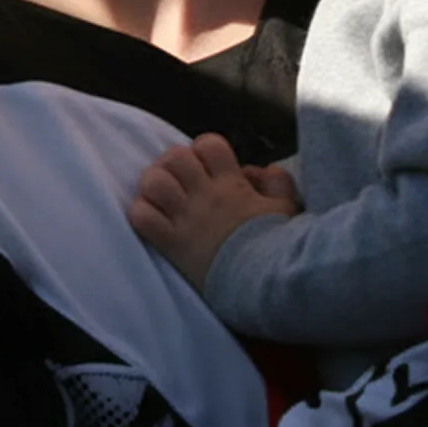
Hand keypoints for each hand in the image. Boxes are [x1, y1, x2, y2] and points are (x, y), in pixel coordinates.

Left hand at [129, 134, 298, 291]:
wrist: (263, 282)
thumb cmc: (276, 244)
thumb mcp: (286, 208)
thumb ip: (277, 181)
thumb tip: (257, 170)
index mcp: (231, 183)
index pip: (208, 145)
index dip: (202, 148)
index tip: (205, 164)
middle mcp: (204, 195)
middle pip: (175, 158)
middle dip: (173, 162)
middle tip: (177, 177)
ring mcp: (185, 218)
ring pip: (154, 183)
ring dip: (153, 185)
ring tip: (160, 196)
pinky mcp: (171, 243)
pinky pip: (142, 217)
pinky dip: (141, 213)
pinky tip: (151, 219)